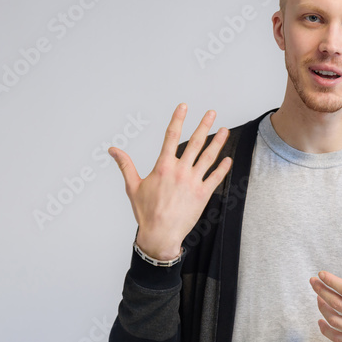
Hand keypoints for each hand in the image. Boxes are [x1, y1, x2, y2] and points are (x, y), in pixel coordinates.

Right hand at [109, 104, 231, 260]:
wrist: (160, 234)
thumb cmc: (146, 212)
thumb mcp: (133, 186)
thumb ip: (125, 165)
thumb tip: (113, 150)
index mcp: (163, 167)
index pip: (171, 136)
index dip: (178, 119)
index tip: (184, 107)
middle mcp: (180, 171)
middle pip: (195, 142)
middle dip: (204, 125)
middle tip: (212, 113)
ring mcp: (193, 182)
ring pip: (208, 157)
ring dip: (218, 142)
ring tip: (225, 130)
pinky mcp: (203, 194)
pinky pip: (215, 177)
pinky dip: (223, 168)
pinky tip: (229, 159)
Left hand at [310, 249, 341, 341]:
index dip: (332, 282)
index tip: (322, 274)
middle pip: (338, 305)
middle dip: (322, 291)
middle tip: (313, 282)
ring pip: (336, 321)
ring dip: (323, 308)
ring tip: (319, 297)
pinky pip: (339, 339)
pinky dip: (326, 331)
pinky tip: (321, 321)